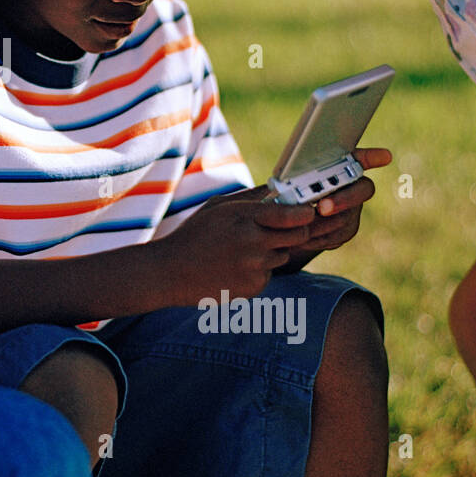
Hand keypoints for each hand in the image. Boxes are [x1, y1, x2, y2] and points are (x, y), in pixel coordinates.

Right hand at [161, 186, 317, 303]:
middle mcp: (253, 242)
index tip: (306, 212)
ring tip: (241, 251)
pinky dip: (257, 270)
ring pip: (282, 255)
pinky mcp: (254, 287)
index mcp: (244, 217)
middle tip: (280, 229)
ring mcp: (254, 267)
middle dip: (294, 231)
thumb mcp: (218, 206)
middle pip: (299, 236)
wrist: (169, 272)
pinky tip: (234, 268)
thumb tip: (282, 189)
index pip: (294, 215)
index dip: (305, 213)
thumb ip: (252, 198)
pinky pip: (268, 274)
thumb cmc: (194, 234)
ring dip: (271, 251)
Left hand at [279, 147, 392, 265]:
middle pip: (362, 189)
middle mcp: (351, 185)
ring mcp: (353, 208)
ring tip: (301, 225)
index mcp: (336, 167)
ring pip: (348, 216)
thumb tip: (287, 187)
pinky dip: (320, 238)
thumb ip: (290, 184)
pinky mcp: (347, 228)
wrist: (282, 223)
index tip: (384, 156)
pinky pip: (339, 235)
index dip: (372, 156)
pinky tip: (303, 238)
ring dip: (324, 222)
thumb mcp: (280, 186)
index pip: (358, 158)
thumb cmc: (280, 197)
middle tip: (322, 208)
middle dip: (343, 199)